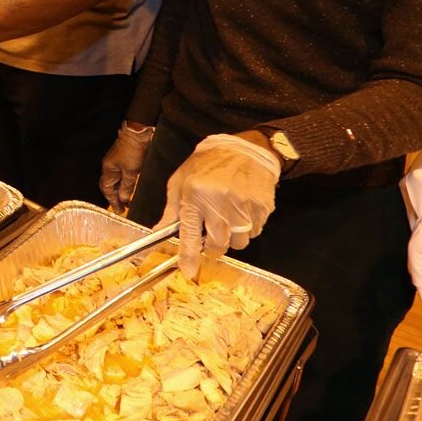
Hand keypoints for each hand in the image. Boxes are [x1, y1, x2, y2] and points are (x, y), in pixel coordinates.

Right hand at [100, 121, 154, 212]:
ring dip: (120, 191)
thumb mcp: (131, 172)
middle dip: (115, 198)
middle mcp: (109, 167)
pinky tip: (130, 188)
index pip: (107, 190)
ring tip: (128, 201)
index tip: (119, 211)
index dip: (113, 201)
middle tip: (122, 208)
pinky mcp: (122, 160)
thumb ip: (127, 187)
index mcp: (108, 170)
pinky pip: (120, 176)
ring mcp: (115, 163)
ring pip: (115, 181)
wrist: (137, 134)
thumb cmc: (133, 152)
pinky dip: (124, 184)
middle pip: (109, 186)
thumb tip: (124, 199)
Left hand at [159, 133, 280, 278]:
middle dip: (213, 248)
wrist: (244, 148)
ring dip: (233, 238)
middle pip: (218, 245)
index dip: (188, 257)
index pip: (190, 235)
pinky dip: (249, 228)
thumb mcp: (180, 182)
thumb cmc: (207, 164)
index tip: (188, 271)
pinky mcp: (263, 207)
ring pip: (239, 243)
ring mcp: (244, 206)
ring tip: (228, 218)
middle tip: (211, 237)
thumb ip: (172, 210)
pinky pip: (256, 232)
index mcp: (196, 196)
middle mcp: (220, 203)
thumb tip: (159, 232)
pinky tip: (242, 211)